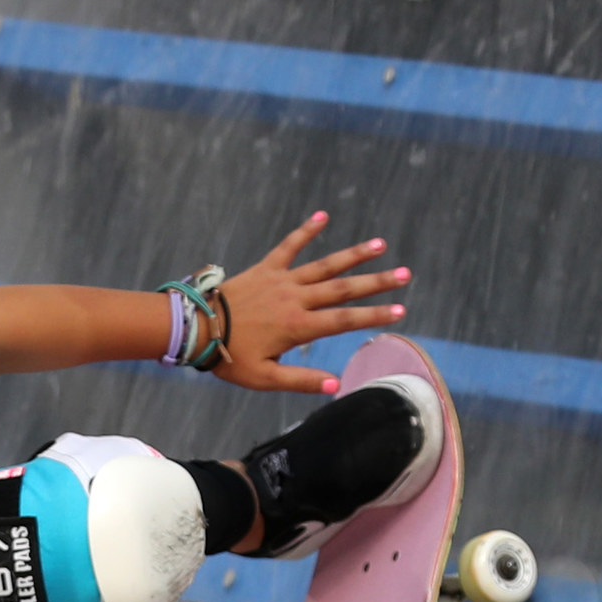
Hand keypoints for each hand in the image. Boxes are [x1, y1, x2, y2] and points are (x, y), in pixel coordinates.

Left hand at [206, 213, 412, 394]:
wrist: (197, 329)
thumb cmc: (229, 358)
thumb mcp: (264, 378)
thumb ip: (301, 380)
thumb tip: (336, 385)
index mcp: (298, 327)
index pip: (344, 320)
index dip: (374, 316)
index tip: (399, 311)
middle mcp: (295, 299)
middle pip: (343, 289)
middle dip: (376, 283)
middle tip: (405, 275)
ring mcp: (282, 280)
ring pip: (325, 265)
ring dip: (354, 254)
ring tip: (380, 245)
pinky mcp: (266, 268)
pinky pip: (289, 246)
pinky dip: (306, 230)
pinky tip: (323, 215)